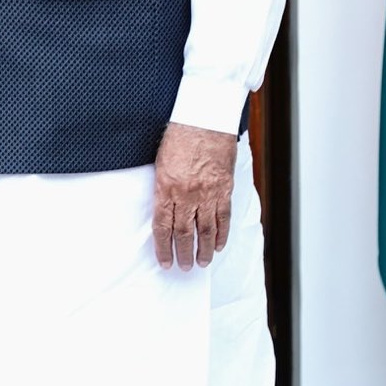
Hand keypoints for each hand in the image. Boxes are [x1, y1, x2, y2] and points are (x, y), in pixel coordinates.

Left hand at [152, 122, 236, 268]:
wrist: (205, 118)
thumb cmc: (180, 135)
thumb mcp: (161, 161)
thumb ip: (163, 188)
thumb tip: (165, 211)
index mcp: (166, 186)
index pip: (162, 226)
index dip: (163, 247)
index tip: (164, 261)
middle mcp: (186, 193)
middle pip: (184, 232)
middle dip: (183, 253)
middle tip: (184, 267)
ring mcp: (207, 192)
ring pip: (206, 230)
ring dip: (204, 249)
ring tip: (202, 262)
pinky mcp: (224, 188)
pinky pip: (223, 217)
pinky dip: (222, 234)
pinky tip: (219, 244)